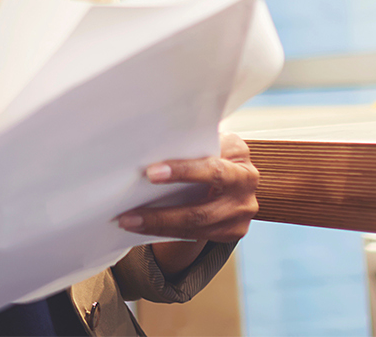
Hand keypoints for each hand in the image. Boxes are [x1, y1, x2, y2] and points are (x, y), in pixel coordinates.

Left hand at [119, 132, 259, 251]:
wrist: (232, 171)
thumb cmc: (210, 149)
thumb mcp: (207, 139)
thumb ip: (188, 144)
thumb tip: (148, 148)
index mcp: (238, 153)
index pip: (210, 167)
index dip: (182, 172)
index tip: (150, 173)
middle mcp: (246, 183)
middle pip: (202, 208)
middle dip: (164, 214)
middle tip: (129, 215)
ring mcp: (243, 211)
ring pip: (198, 225)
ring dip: (160, 226)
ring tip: (130, 222)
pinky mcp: (235, 230)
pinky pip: (199, 235)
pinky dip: (169, 232)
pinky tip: (146, 227)